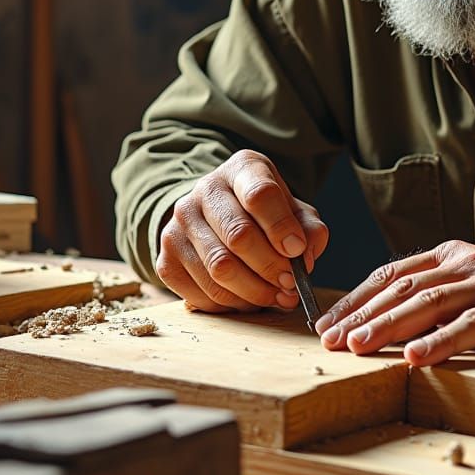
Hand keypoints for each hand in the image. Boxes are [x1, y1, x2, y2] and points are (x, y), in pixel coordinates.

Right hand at [156, 150, 328, 312]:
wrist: (219, 217)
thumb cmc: (265, 214)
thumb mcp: (294, 210)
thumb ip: (309, 229)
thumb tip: (305, 256)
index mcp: (242, 169)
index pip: (259, 195)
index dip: (280, 227)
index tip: (297, 251)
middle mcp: (205, 190)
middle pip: (238, 235)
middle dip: (270, 267)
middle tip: (290, 285)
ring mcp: (179, 224)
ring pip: (219, 269)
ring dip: (254, 292)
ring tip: (276, 297)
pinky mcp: (166, 258)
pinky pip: (200, 292)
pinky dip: (230, 305)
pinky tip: (248, 300)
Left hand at [315, 241, 474, 365]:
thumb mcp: (474, 283)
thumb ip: (438, 294)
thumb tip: (386, 323)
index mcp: (449, 256)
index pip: (391, 275)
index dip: (356, 298)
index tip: (324, 324)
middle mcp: (464, 262)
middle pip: (403, 289)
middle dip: (362, 314)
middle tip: (329, 340)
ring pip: (430, 303)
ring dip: (390, 326)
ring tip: (359, 347)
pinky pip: (473, 324)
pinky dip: (442, 341)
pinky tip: (418, 357)